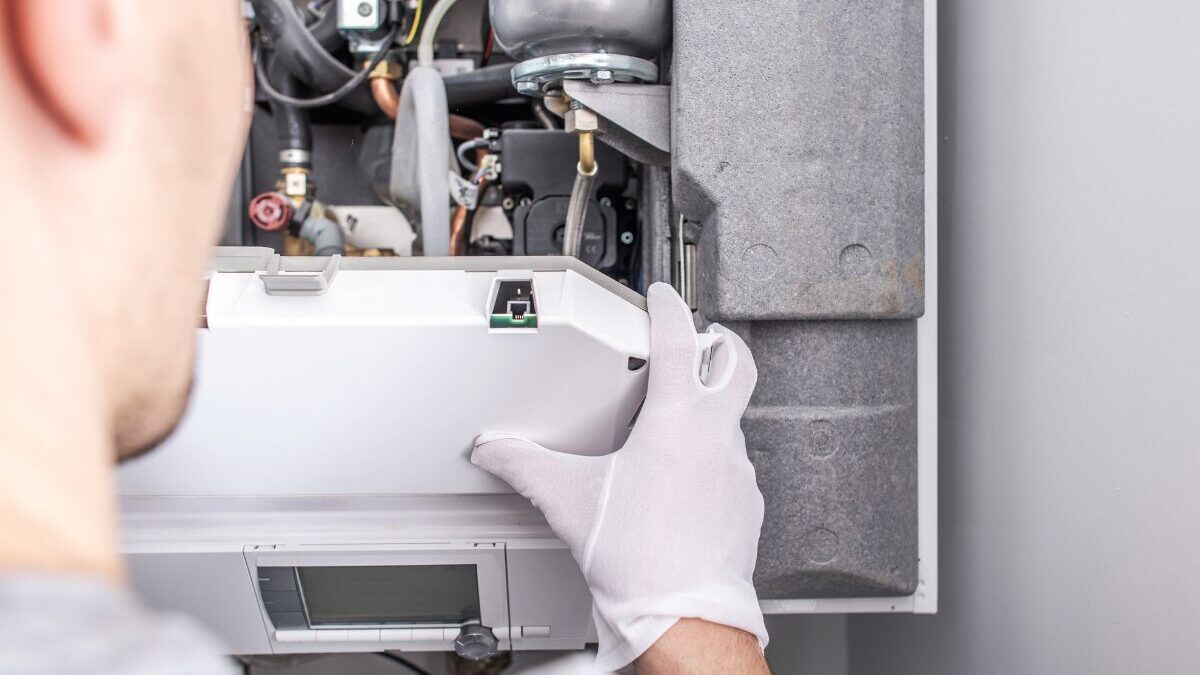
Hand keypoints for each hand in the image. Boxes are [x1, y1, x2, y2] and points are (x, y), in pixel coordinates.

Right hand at [472, 283, 767, 670]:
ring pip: (732, 418)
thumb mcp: (570, 501)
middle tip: (700, 338)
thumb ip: (525, 466)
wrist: (684, 616)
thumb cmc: (639, 561)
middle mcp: (716, 438)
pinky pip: (733, 463)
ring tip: (672, 423)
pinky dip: (711, 456)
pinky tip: (683, 479)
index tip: (664, 297)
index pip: (681, 340)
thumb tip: (495, 451)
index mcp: (677, 422)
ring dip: (709, 408)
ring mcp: (738, 470)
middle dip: (720, 343)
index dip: (670, 307)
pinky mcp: (746, 502)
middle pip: (736, 364)